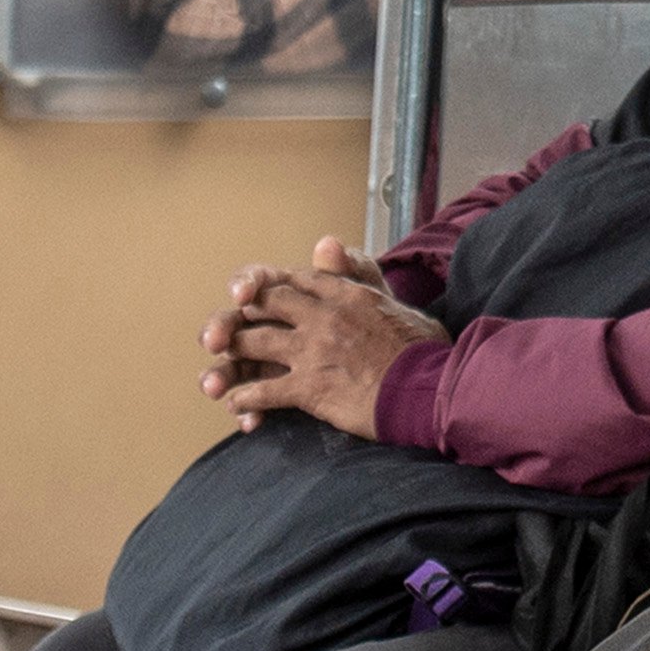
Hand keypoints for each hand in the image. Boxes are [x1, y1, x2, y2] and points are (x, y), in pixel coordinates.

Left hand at [202, 235, 430, 437]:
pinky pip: (263, 390)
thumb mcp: (397, 302)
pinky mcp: (309, 387)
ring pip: (252, 344)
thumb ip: (362, 274)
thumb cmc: (425, 351)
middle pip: (264, 304)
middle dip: (241, 316)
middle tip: (226, 332)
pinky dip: (245, 400)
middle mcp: (323, 315)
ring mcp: (312, 350)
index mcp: (346, 293)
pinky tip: (237, 406)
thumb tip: (328, 244)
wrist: (430, 390)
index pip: (296, 278)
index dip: (272, 286)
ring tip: (219, 373)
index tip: (258, 298)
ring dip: (232, 359)